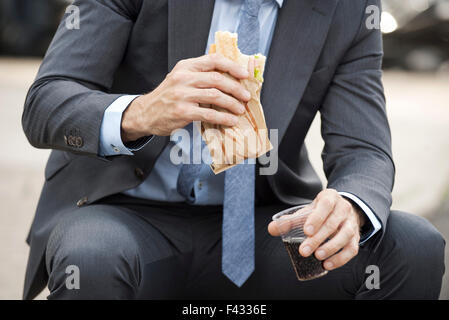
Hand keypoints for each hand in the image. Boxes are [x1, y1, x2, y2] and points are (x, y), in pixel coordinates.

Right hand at [121, 53, 250, 141]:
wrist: (145, 113)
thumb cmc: (167, 97)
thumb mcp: (180, 78)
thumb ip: (200, 75)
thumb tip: (229, 78)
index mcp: (186, 66)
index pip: (213, 60)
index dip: (232, 66)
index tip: (244, 74)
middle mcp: (183, 78)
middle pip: (217, 79)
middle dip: (236, 88)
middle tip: (246, 96)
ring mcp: (182, 95)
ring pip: (215, 96)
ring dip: (232, 103)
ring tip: (240, 109)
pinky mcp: (183, 111)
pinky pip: (209, 114)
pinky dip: (223, 118)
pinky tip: (230, 121)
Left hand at [268, 189, 365, 270]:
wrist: (341, 210)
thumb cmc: (320, 211)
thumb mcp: (307, 211)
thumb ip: (290, 220)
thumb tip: (272, 229)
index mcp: (330, 198)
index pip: (325, 205)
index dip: (316, 218)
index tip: (306, 231)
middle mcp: (343, 208)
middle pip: (333, 224)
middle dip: (318, 239)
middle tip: (304, 251)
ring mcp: (351, 223)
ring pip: (345, 235)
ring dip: (331, 248)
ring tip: (317, 257)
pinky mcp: (356, 237)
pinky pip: (352, 248)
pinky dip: (341, 258)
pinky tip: (328, 265)